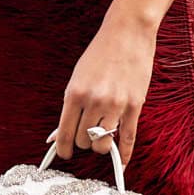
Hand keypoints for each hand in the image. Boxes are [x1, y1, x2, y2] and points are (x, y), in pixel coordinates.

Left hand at [52, 11, 154, 171]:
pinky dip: (125, 153)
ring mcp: (115, 105)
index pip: (64, 133)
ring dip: (101, 145)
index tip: (64, 153)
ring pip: (103, 143)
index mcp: (74, 94)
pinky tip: (122, 162)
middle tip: (86, 135)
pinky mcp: (134, 105)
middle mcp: (94, 101)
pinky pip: (128, 138)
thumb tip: (59, 134)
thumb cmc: (100, 54)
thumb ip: (71, 106)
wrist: (127, 33)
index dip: (62, 149)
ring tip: (101, 138)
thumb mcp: (78, 78)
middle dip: (83, 141)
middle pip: (84, 140)